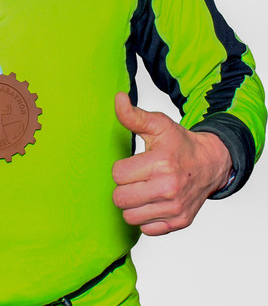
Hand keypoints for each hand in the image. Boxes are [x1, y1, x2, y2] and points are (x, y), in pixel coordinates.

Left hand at [112, 92, 231, 235]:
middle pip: (120, 198)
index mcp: (161, 163)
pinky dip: (146, 217)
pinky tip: (153, 202)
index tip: (133, 163)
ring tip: (143, 190)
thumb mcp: (157, 124)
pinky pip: (146, 229)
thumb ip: (133, 115)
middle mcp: (169, 188)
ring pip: (130, 216)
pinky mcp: (180, 222)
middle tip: (136, 178)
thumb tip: (117, 98)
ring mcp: (175, 208)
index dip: (121, 168)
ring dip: (133, 204)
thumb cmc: (179, 143)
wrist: (210, 163)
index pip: (117, 175)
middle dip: (124, 187)